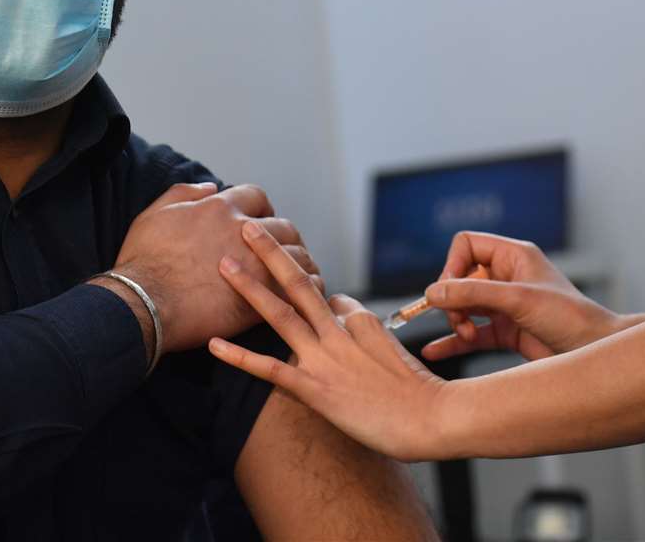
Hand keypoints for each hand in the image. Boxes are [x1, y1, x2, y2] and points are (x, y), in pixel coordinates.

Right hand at [111, 182, 322, 352]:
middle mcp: (243, 231)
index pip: (256, 196)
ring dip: (300, 262)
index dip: (262, 208)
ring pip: (297, 255)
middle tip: (284, 250)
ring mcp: (255, 265)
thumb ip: (183, 194)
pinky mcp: (261, 297)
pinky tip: (304, 295)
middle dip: (286, 236)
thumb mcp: (153, 215)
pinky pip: (298, 288)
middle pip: (284, 226)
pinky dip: (306, 288)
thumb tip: (210, 188)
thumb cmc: (143, 262)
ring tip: (299, 273)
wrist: (144, 304)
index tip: (261, 221)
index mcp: (220, 209)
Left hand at [209, 222, 453, 462]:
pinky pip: (270, 368)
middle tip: (247, 226)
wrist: (431, 418)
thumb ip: (366, 330)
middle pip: (299, 283)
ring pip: (281, 313)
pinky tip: (214, 345)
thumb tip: (341, 313)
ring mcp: (325, 359)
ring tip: (223, 263)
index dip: (312, 298)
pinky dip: (239, 356)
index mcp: (361, 320)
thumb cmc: (417, 391)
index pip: (327, 298)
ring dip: (249, 286)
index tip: (303, 302)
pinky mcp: (315, 389)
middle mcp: (339, 333)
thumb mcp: (394, 348)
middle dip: (271, 252)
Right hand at [422, 232, 630, 361]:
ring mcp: (506, 305)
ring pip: (464, 306)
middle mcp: (508, 277)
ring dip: (456, 320)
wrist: (596, 352)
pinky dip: (454, 341)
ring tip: (464, 333)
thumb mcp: (519, 299)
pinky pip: (472, 333)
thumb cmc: (570, 317)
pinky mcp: (507, 332)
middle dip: (453, 299)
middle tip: (457, 319)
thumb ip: (474, 294)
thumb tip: (432, 293)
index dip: (452, 266)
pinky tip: (435, 350)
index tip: (448, 291)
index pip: (467, 245)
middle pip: (461, 278)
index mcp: (514, 256)